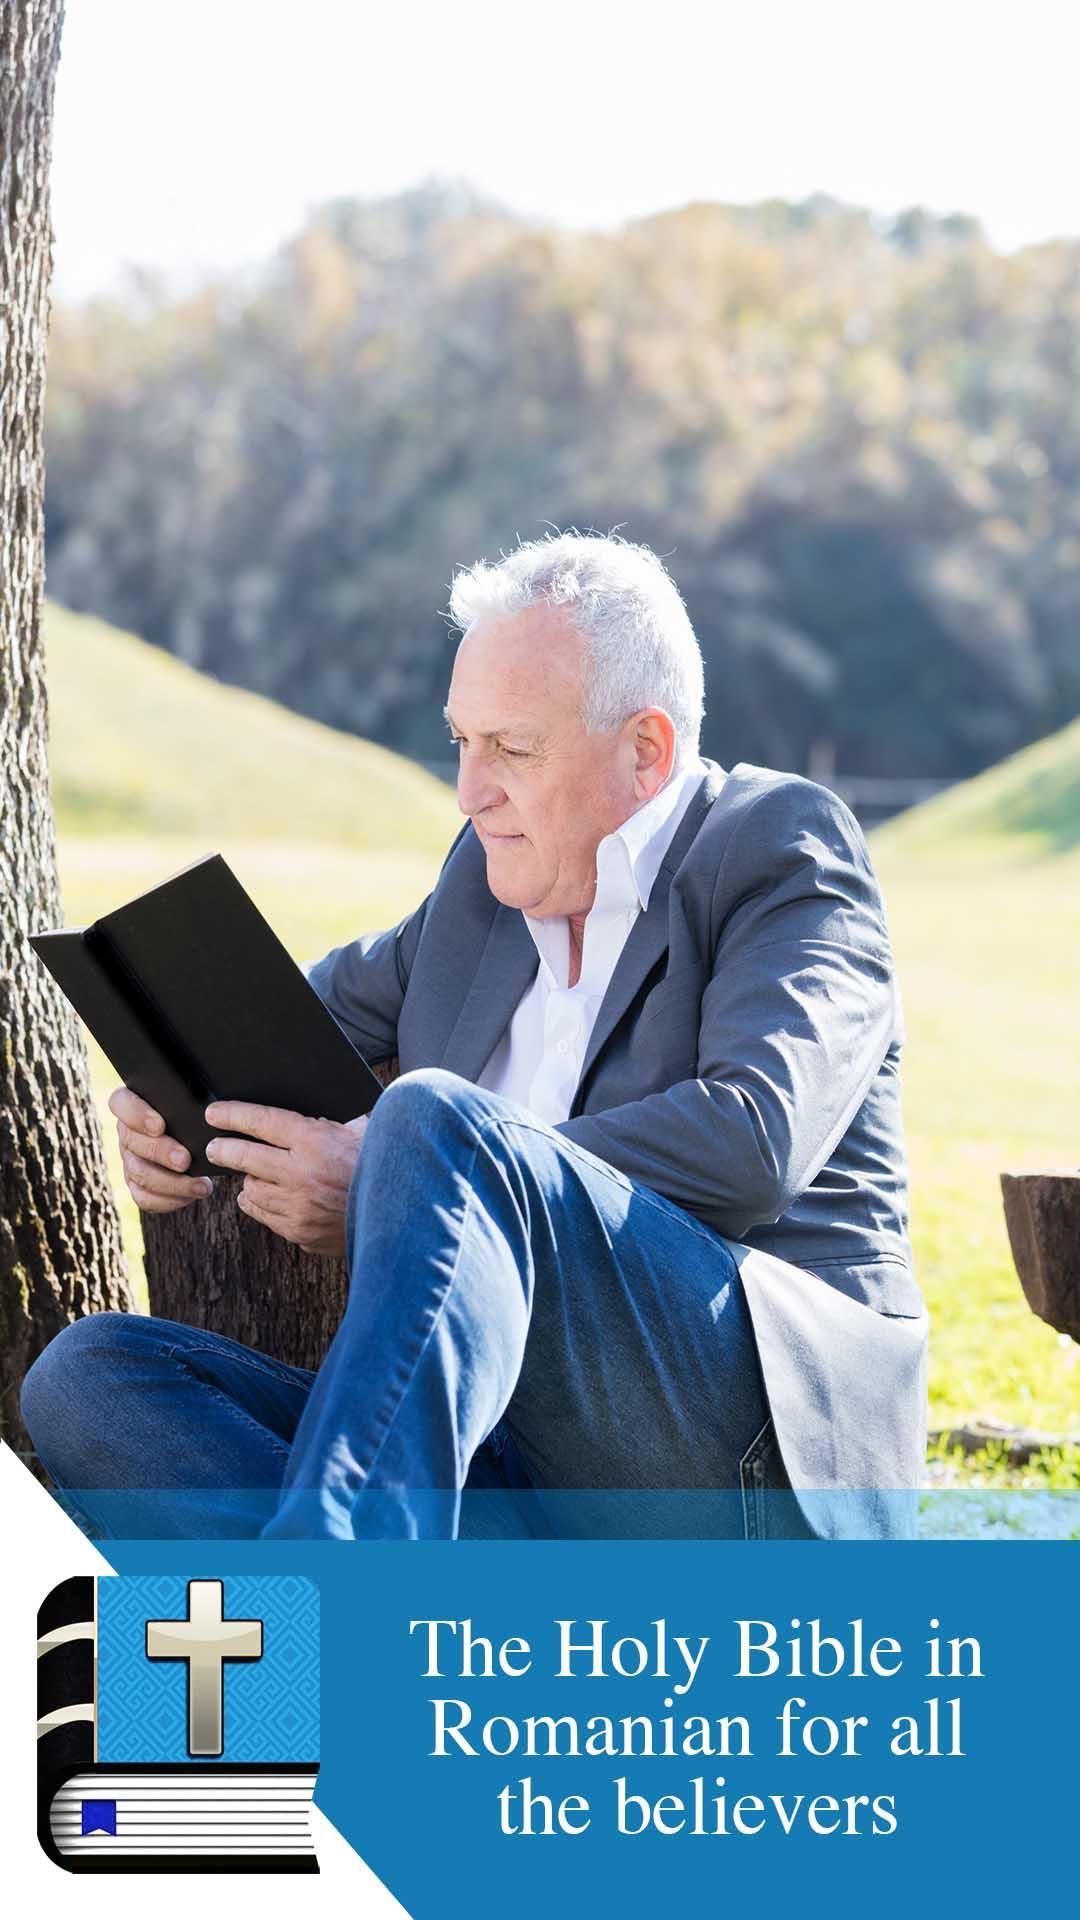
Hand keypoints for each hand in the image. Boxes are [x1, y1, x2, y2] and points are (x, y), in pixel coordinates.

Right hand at [108, 1087, 214, 1213]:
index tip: (160, 1126)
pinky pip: (143, 1197)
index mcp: (134, 1103)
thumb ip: (191, 1101)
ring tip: (201, 1185)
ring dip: (171, 1182)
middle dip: (160, 1152)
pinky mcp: (137, 1184)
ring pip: (139, 1173)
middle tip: (185, 1160)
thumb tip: (209, 1110)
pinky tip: (190, 1197)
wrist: (203, 1140)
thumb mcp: (195, 1102)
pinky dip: (167, 1200)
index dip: (137, 1115)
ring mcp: (129, 1159)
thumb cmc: (200, 1113)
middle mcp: (127, 1132)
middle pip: (132, 1142)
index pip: (121, 1103)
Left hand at [203, 1101, 368, 1256]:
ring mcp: (300, 1208)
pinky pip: (266, 1216)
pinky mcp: (301, 1233)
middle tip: (214, 1148)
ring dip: (250, 1180)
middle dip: (223, 1150)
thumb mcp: (360, 1133)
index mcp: (318, 1142)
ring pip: (252, 1190)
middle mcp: (303, 1174)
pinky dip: (262, 1204)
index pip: (262, 1122)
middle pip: (245, 1157)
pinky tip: (265, 1196)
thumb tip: (296, 1116)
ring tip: (254, 1173)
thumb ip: (328, 1124)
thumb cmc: (381, 1166)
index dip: (233, 1115)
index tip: (214, 1114)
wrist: (404, 1216)